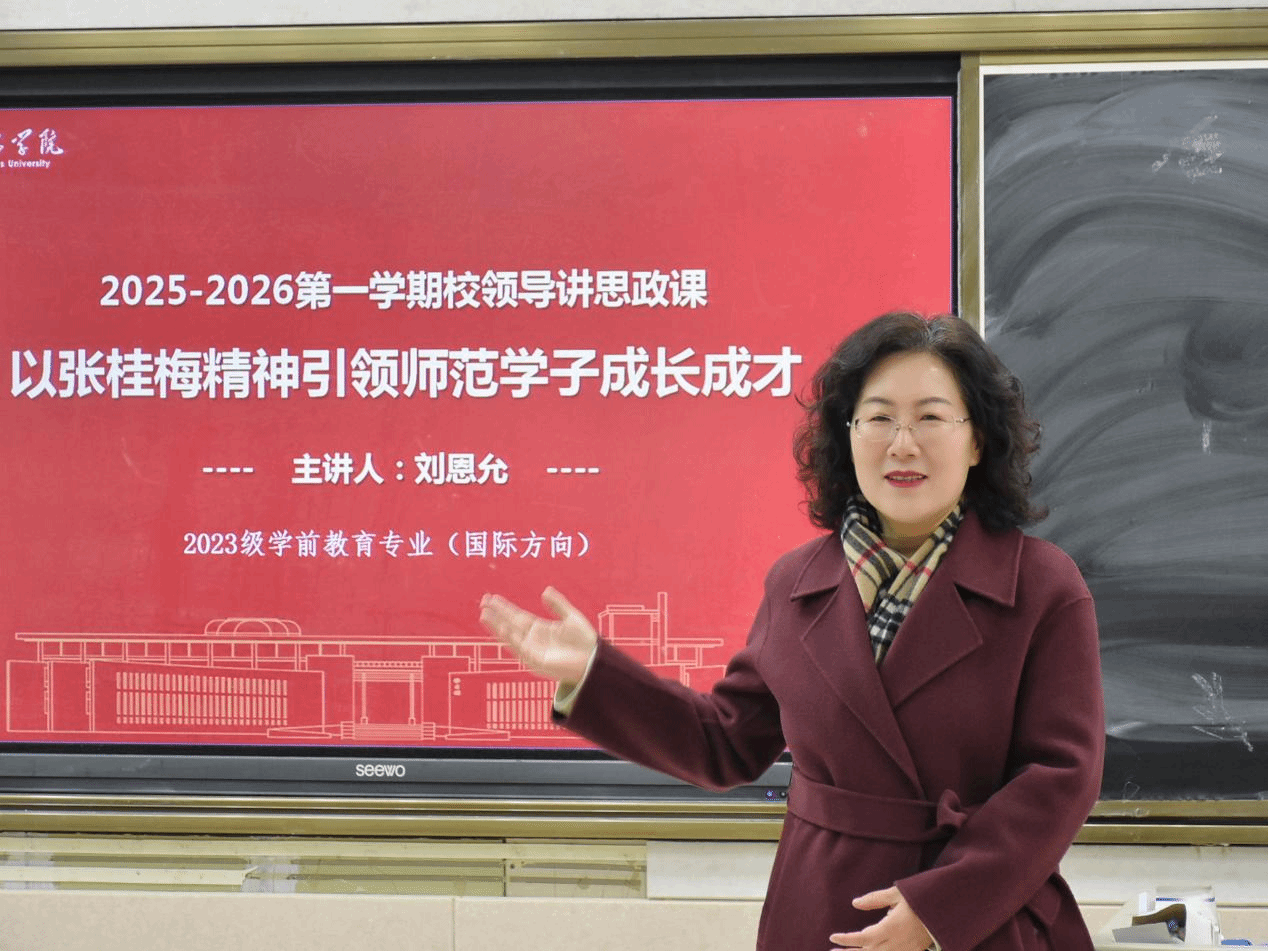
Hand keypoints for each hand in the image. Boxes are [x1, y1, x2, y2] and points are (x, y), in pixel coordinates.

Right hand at [479, 587, 597, 685]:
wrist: (595, 661)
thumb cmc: (585, 642)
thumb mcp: (571, 617)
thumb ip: (558, 604)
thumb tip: (545, 590)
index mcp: (540, 629)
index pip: (517, 616)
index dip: (504, 607)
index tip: (492, 598)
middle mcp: (533, 639)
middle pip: (510, 624)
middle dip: (496, 614)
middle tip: (482, 602)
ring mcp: (533, 650)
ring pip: (511, 636)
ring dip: (497, 626)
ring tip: (484, 615)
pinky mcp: (536, 661)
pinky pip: (521, 648)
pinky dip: (511, 638)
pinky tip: (503, 628)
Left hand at [829, 886, 933, 949]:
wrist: (947, 911)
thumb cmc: (921, 898)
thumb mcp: (897, 893)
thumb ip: (875, 899)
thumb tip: (855, 903)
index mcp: (890, 928)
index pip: (862, 939)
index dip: (846, 940)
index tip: (832, 937)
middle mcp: (896, 943)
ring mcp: (905, 950)